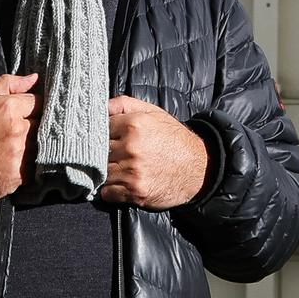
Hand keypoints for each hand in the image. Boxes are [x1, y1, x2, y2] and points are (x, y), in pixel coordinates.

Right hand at [0, 71, 39, 206]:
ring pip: (40, 146)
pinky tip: (12, 162)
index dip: (33, 107)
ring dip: (33, 146)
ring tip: (14, 148)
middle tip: (18, 132)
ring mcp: (19, 155)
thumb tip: (34, 78)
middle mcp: (17, 131)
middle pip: (43, 124)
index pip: (39, 102)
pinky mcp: (19, 176)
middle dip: (34, 126)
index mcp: (8, 108)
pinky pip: (34, 166)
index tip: (26, 114)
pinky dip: (28, 164)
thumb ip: (7, 84)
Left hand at [100, 96, 214, 209]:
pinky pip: (107, 193)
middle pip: (99, 151)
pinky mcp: (134, 191)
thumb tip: (100, 107)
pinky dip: (112, 190)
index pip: (100, 129)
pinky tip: (123, 184)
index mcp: (133, 124)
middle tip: (117, 155)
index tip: (111, 139)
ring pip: (102, 172)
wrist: (198, 168)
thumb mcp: (153, 112)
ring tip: (121, 170)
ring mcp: (132, 171)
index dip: (105, 135)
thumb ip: (124, 104)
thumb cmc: (174, 139)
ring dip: (108, 173)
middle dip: (106, 153)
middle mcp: (131, 147)